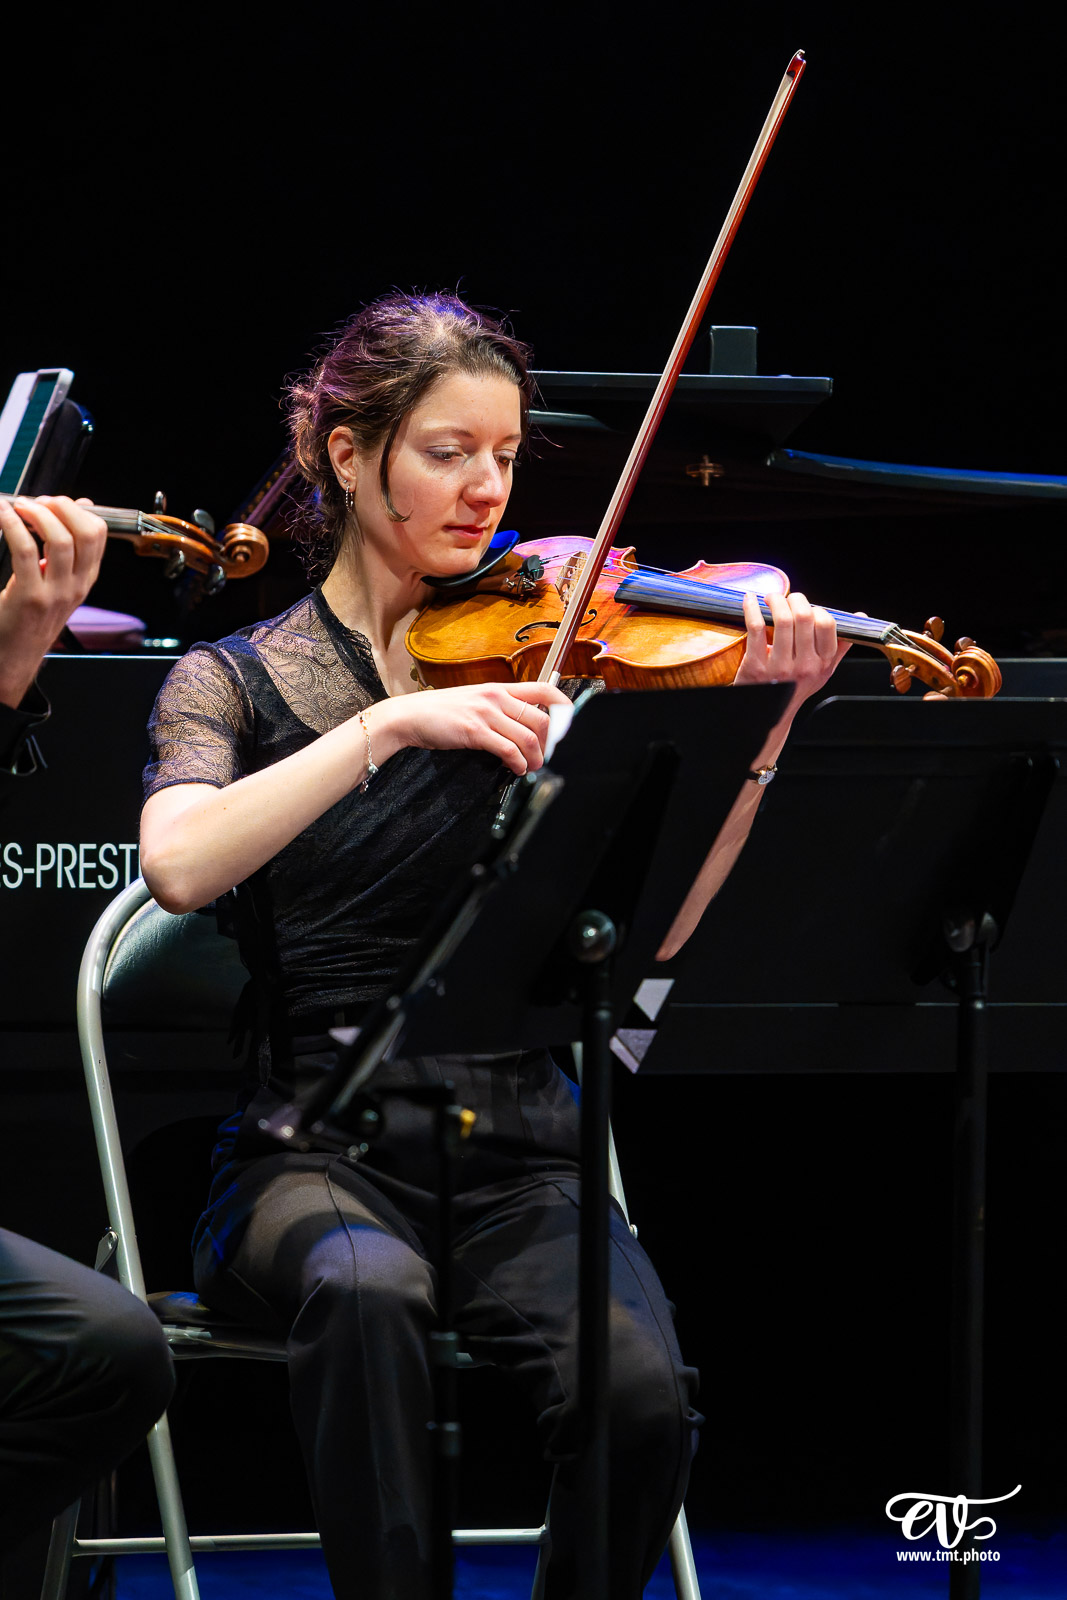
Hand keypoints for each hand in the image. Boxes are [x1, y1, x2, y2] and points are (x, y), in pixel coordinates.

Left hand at [0, 495, 106, 707]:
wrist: (15, 654)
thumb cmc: (32, 617)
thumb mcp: (60, 581)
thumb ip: (70, 549)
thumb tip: (84, 507)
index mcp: (85, 578)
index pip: (99, 534)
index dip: (77, 509)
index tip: (54, 503)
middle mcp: (76, 585)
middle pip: (85, 533)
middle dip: (60, 507)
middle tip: (38, 502)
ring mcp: (55, 592)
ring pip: (59, 539)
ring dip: (36, 513)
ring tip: (19, 507)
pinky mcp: (29, 596)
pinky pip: (24, 550)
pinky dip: (11, 525)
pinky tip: (3, 515)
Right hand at [373, 679, 572, 775]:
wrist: (409, 716)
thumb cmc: (439, 711)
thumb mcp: (473, 700)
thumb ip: (498, 707)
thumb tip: (521, 725)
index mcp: (499, 688)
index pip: (544, 689)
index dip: (564, 706)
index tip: (569, 724)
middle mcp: (496, 697)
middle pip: (542, 718)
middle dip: (551, 743)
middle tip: (547, 756)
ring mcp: (486, 713)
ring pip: (529, 737)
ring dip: (537, 757)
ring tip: (533, 767)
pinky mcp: (475, 731)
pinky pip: (509, 750)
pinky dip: (519, 764)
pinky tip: (517, 770)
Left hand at [733, 589, 850, 710]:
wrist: (768, 713)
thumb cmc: (795, 687)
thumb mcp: (823, 671)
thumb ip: (840, 646)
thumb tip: (860, 618)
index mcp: (823, 663)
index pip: (827, 625)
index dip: (816, 609)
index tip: (806, 608)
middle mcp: (804, 666)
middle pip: (804, 617)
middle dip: (794, 599)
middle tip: (787, 598)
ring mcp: (780, 667)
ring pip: (782, 620)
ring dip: (775, 600)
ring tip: (771, 597)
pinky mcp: (756, 666)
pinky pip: (756, 628)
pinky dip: (752, 608)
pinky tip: (750, 600)